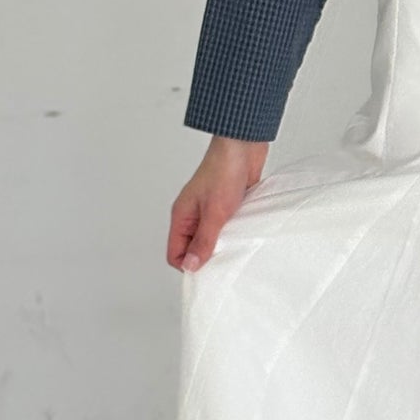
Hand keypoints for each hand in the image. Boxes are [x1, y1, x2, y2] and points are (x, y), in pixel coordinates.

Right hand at [167, 135, 268, 271]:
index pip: (175, 253)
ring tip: (236, 248)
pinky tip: (244, 235)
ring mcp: (210, 211)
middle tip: (224, 263)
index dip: (188, 266)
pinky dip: (234, 233)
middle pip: (193, 248)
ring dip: (223, 245)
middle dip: (207, 258)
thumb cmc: (224, 171)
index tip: (207, 273)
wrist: (243, 146)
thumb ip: (203, 241)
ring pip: (211, 239)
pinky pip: (227, 228)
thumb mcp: (214, 213)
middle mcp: (193, 215)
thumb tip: (192, 266)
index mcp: (182, 216)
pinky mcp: (227, 206)